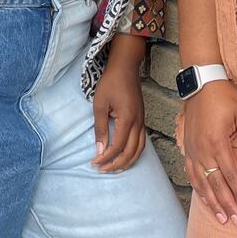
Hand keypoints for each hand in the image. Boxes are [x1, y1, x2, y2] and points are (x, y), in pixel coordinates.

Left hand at [92, 34, 147, 172]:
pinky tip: (126, 155)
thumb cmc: (111, 83)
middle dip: (117, 164)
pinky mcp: (142, 119)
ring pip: (140, 148)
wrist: (125, 67)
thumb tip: (99, 150)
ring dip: (128, 161)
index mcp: (127, 119)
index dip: (106, 158)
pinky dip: (135, 152)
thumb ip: (100, 128)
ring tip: (115, 168)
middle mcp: (138, 122)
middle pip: (131, 152)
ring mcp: (142, 121)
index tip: (94, 163)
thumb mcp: (100, 105)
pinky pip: (142, 141)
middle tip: (103, 169)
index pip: (118, 146)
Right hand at [181, 79, 236, 226]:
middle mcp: (203, 150)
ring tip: (222, 218)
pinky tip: (205, 199)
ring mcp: (193, 150)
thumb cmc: (225, 96)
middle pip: (216, 184)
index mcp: (218, 142)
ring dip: (212, 202)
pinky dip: (199, 189)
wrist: (201, 83)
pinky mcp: (188, 148)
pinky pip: (192, 174)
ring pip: (202, 183)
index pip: (231, 175)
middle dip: (227, 204)